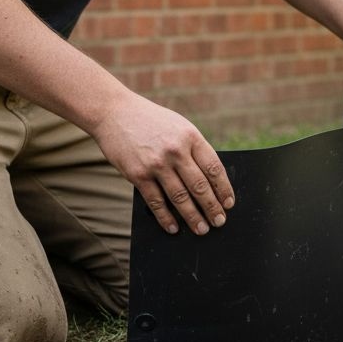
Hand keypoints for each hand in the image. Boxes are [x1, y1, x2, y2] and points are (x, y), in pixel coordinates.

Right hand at [91, 94, 233, 235]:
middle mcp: (175, 150)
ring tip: (202, 229)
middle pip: (200, 186)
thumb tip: (209, 180)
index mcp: (190, 136)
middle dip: (212, 208)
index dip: (224, 189)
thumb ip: (193, 149)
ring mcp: (156, 164)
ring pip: (180, 198)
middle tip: (219, 221)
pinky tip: (174, 227)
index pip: (214, 168)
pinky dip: (166, 218)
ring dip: (193, 217)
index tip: (229, 203)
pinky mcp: (138, 174)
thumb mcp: (178, 126)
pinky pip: (156, 202)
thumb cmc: (150, 121)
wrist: (114, 112)